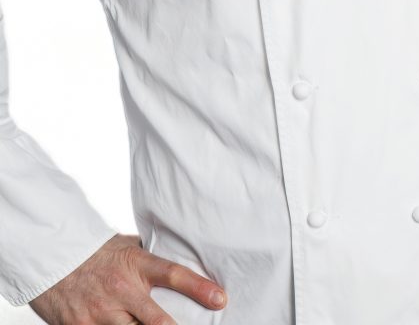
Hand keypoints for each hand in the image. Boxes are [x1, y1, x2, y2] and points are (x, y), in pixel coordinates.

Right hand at [28, 232, 227, 324]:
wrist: (52, 259)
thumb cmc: (94, 252)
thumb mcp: (124, 245)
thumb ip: (147, 255)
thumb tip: (175, 250)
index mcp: (136, 264)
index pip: (174, 274)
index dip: (199, 287)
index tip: (220, 299)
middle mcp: (122, 290)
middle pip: (158, 320)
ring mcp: (102, 313)